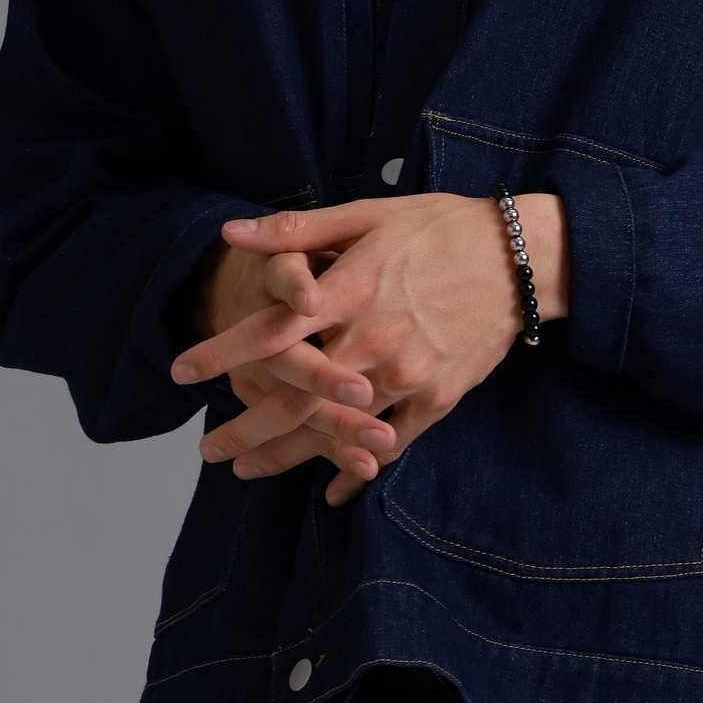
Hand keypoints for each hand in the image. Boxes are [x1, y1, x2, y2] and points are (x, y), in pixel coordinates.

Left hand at [217, 192, 567, 504]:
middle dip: (246, 430)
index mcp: (350, 291)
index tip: (182, 371)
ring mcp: (406, 375)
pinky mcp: (439, 397)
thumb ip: (298, 231)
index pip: (270, 331)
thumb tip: (233, 232)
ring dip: (289, 455)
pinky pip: (392, 443)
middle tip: (208, 451)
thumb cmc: (441, 227)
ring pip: (337, 429)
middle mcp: (372, 340)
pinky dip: (361, 469)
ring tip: (250, 469)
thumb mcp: (369, 215)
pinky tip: (334, 487)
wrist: (520, 257)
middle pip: (295, 398)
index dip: (222, 353)